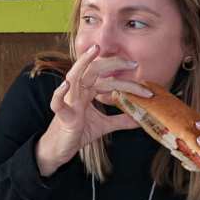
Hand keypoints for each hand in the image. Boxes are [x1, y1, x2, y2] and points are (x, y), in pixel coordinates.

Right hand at [35, 44, 152, 175]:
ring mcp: (69, 102)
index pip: (107, 79)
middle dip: (112, 63)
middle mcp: (77, 92)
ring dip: (83, 63)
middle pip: (93, 71)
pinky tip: (66, 84)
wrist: (60, 149)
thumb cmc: (78, 133)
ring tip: (94, 50)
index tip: (139, 72)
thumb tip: (141, 118)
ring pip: (74, 77)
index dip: (123, 76)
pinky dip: (59, 93)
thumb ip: (121, 120)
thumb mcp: (104, 125)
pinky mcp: (63, 116)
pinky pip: (57, 103)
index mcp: (87, 92)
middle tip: (133, 63)